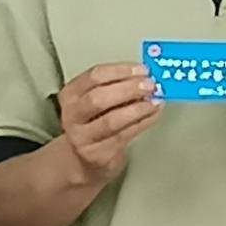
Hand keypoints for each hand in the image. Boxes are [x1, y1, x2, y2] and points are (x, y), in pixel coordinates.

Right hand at [57, 63, 160, 183]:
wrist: (85, 155)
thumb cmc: (95, 121)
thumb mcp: (98, 98)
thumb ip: (118, 85)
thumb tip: (145, 76)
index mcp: (71, 94)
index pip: (94, 76)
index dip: (121, 71)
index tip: (142, 69)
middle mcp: (73, 115)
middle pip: (98, 98)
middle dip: (128, 90)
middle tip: (149, 85)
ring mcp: (82, 137)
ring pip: (111, 121)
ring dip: (138, 109)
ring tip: (154, 102)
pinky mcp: (97, 154)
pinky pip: (123, 136)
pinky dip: (142, 123)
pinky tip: (152, 115)